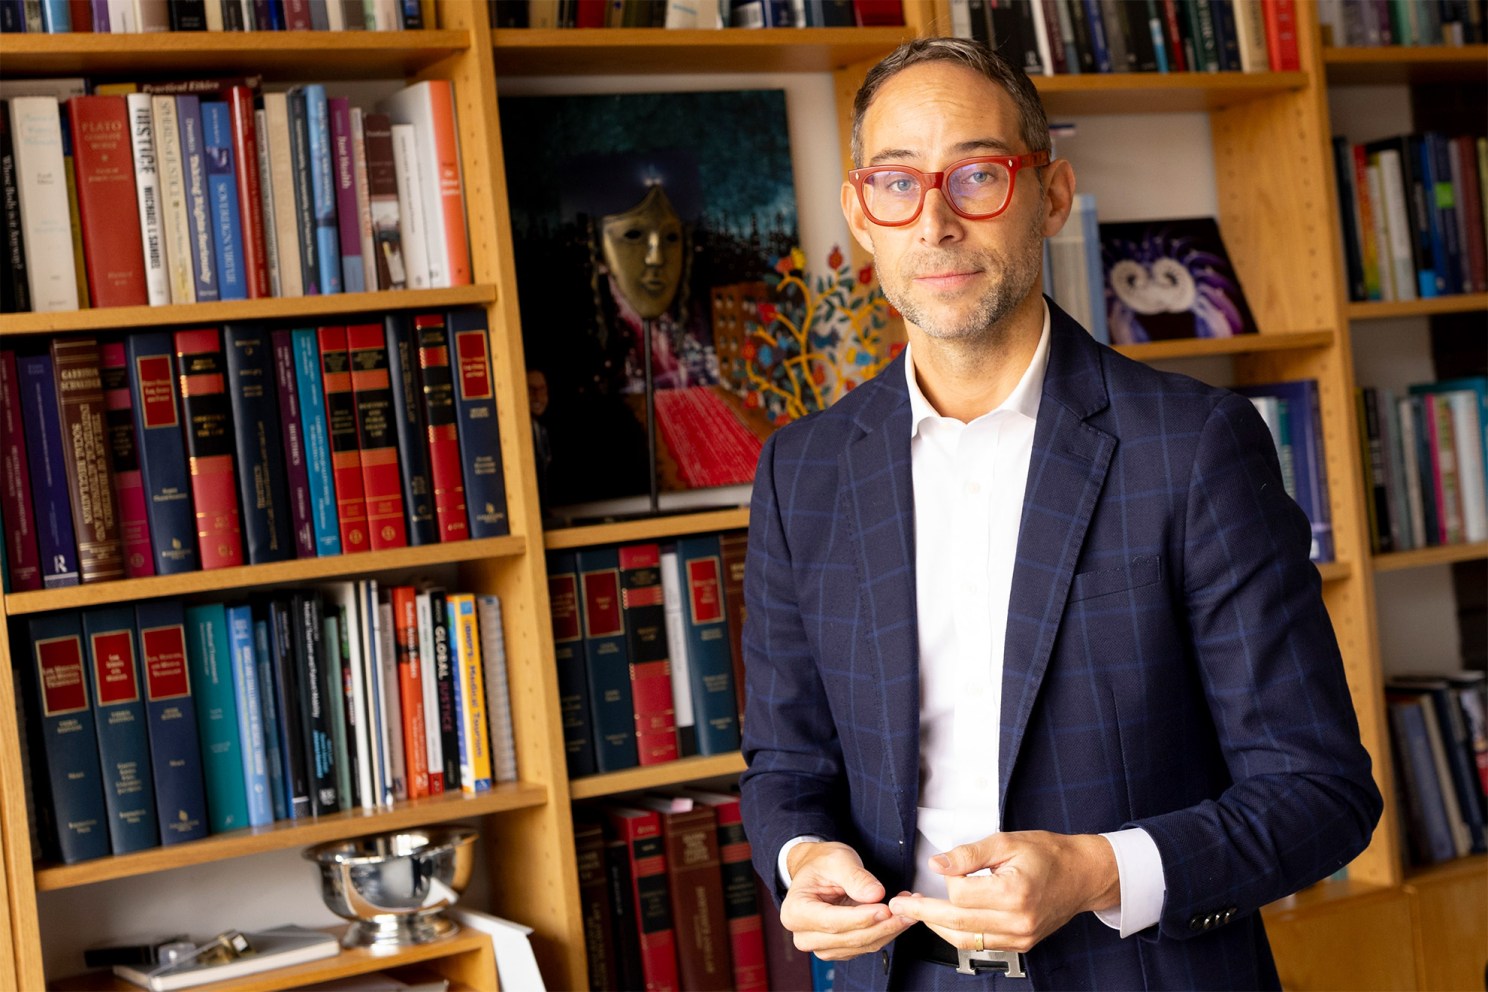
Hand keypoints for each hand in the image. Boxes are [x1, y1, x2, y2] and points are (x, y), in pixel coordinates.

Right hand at [779, 841, 915, 960]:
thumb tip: (875, 895)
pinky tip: (898, 916)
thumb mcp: (838, 860)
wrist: (818, 870)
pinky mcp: (838, 949)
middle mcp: (804, 935)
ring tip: (908, 908)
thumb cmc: (822, 863)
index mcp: (795, 912)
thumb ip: (856, 877)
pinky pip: (866, 946)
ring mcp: (821, 946)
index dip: (861, 917)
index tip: (886, 909)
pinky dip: (884, 931)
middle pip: (849, 937)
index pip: (832, 921)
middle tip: (908, 908)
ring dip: (888, 929)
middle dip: (882, 924)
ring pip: (861, 945)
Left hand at [887, 831, 1118, 953]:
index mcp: (1014, 893)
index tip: (942, 866)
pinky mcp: (1021, 944)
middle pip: (957, 922)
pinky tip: (944, 920)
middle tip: (899, 904)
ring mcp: (1020, 937)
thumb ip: (968, 855)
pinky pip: (981, 944)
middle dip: (924, 912)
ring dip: (937, 926)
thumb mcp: (1006, 842)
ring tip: (916, 912)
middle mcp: (1018, 921)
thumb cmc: (1048, 854)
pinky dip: (959, 933)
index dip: (946, 878)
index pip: (961, 894)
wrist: (1082, 874)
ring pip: (966, 939)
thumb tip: (937, 864)